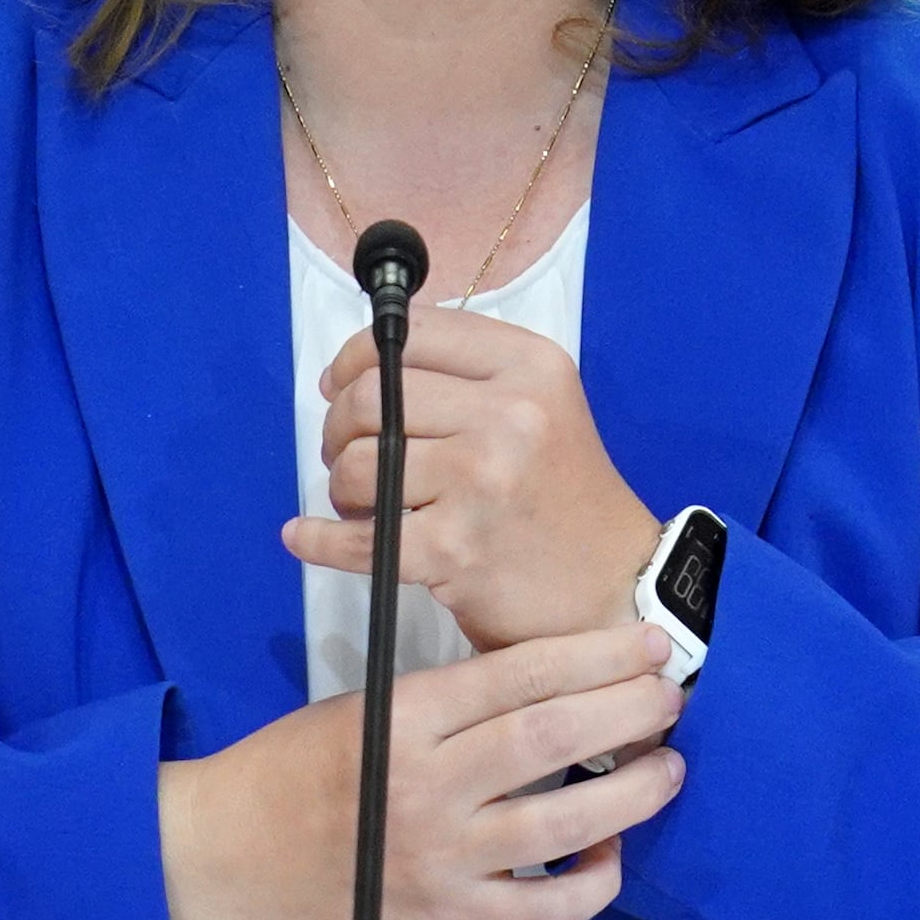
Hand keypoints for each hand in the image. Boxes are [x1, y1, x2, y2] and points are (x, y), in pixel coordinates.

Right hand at [153, 621, 689, 919]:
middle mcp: (426, 786)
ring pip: (561, 825)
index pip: (514, 675)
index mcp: (402, 719)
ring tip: (670, 767)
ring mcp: (441, 858)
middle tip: (672, 695)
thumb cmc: (291, 769)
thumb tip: (544, 682)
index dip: (591, 655)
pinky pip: (540, 911)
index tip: (645, 639)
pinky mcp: (447, 916)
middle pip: (548, 739)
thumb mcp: (360, 707)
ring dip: (631, 794)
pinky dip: (589, 886)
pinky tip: (610, 855)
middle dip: (625, 711)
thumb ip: (445, 700)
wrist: (228, 861)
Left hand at [286, 305, 663, 648]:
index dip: (356, 356)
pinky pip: (358, 536)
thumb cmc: (562, 495)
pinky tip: (306, 536)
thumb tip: (349, 376)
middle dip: (339, 427)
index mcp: (529, 366)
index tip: (339, 385)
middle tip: (348, 455)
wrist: (614, 586)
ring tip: (364, 502)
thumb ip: (462, 374)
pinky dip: (319, 539)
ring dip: (342, 486)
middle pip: (371, 396)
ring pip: (359, 463)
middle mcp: (511, 414)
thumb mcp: (540, 404)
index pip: (411, 333)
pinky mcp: (456, 549)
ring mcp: (482, 481)